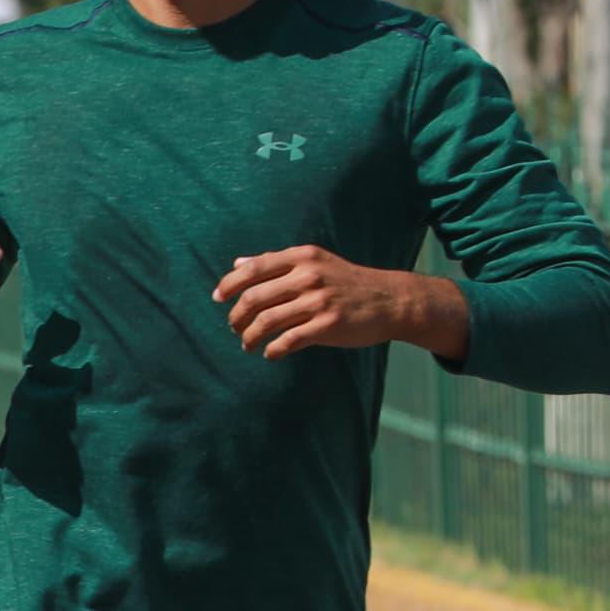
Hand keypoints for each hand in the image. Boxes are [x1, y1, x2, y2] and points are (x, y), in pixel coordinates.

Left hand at [217, 249, 462, 360]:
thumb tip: (238, 263)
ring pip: (266, 322)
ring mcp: (318, 301)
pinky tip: (270, 353)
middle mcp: (309, 276)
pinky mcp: (327, 325)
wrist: (392, 300)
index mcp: (302, 257)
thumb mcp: (316, 262)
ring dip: (249, 337)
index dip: (229, 285)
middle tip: (234, 327)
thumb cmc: (347, 281)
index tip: (217, 299)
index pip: (253, 268)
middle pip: (253, 298)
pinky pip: (287, 341)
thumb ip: (277, 263)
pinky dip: (272, 350)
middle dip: (236, 317)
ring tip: (247, 344)